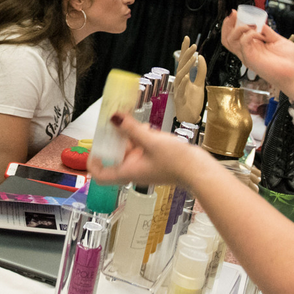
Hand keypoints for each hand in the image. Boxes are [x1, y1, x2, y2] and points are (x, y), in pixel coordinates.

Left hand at [88, 113, 213, 188]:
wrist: (200, 170)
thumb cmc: (177, 163)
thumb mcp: (150, 141)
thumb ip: (131, 128)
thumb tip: (114, 118)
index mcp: (129, 172)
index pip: (102, 175)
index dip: (93, 163)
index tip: (93, 147)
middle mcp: (134, 170)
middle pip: (115, 156)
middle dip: (114, 139)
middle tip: (112, 122)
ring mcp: (145, 164)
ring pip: (129, 148)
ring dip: (129, 134)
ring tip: (133, 122)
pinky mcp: (155, 158)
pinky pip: (141, 146)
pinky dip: (141, 135)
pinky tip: (147, 128)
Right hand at [174, 35, 206, 123]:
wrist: (189, 118)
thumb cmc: (192, 101)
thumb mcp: (199, 84)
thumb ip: (200, 72)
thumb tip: (201, 57)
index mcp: (184, 77)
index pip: (184, 61)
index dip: (185, 49)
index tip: (188, 38)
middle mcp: (179, 82)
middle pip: (181, 65)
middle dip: (187, 54)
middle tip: (193, 45)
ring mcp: (179, 90)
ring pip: (181, 75)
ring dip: (187, 66)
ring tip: (193, 57)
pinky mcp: (180, 99)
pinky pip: (180, 90)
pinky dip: (183, 82)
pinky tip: (187, 76)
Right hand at [221, 10, 293, 96]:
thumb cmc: (290, 62)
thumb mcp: (278, 40)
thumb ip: (267, 32)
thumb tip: (260, 23)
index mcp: (253, 48)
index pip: (234, 36)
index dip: (231, 24)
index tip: (236, 13)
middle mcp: (247, 52)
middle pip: (227, 38)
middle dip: (228, 24)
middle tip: (234, 15)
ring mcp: (248, 56)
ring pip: (230, 40)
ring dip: (238, 28)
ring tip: (251, 25)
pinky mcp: (251, 59)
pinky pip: (243, 43)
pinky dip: (249, 34)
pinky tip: (260, 35)